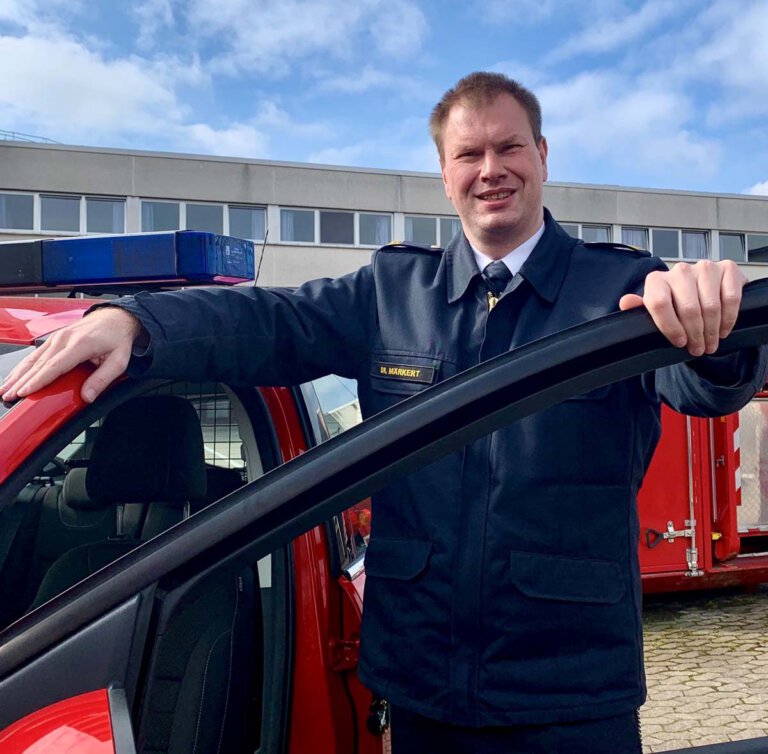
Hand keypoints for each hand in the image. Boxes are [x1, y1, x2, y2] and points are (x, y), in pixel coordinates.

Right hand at [0, 307, 143, 403]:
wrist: (114, 318)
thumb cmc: (117, 339)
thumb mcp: (119, 361)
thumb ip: (103, 379)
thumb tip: (88, 396)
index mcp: (80, 344)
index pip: (54, 365)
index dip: (38, 380)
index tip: (25, 391)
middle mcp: (64, 339)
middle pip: (39, 364)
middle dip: (22, 381)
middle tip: (9, 396)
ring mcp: (57, 338)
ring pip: (33, 359)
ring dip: (18, 375)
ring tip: (5, 389)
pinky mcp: (54, 339)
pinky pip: (35, 355)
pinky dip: (22, 367)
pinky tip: (14, 377)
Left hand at [619, 260, 746, 355]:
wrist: (704, 293)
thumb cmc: (675, 306)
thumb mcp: (654, 312)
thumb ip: (639, 309)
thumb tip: (626, 301)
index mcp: (656, 280)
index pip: (659, 303)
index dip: (670, 327)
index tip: (679, 343)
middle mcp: (680, 270)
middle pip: (688, 308)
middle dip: (695, 335)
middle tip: (698, 349)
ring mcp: (705, 267)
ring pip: (710, 306)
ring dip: (711, 330)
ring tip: (710, 344)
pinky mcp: (728, 268)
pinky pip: (730, 298)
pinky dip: (728, 318)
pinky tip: (723, 330)